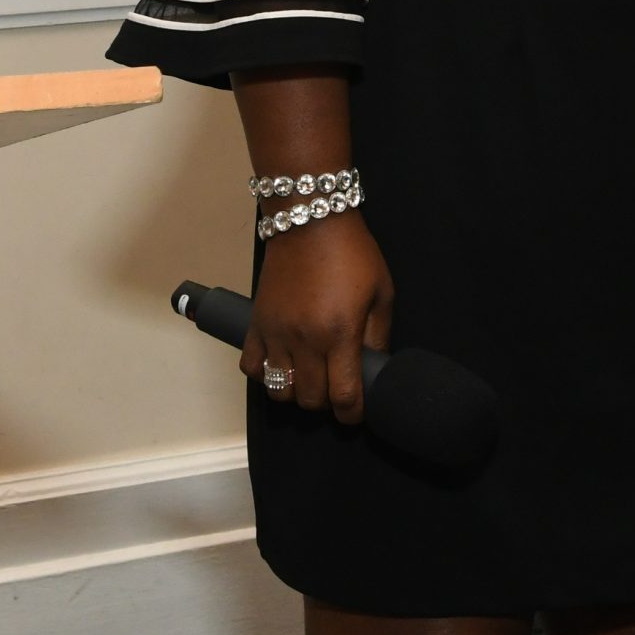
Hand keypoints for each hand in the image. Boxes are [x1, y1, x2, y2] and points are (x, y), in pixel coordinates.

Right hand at [240, 212, 392, 423]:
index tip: (357, 411)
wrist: (311, 221)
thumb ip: (379, 335)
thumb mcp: (382, 292)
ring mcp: (276, 333)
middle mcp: (305, 340)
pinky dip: (266, 375)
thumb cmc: (352, 253)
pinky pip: (252, 367)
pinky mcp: (256, 324)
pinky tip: (283, 365)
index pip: (344, 396)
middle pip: (310, 399)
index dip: (353, 413)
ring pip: (280, 391)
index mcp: (340, 333)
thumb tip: (375, 366)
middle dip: (327, 403)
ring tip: (311, 378)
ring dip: (297, 393)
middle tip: (337, 389)